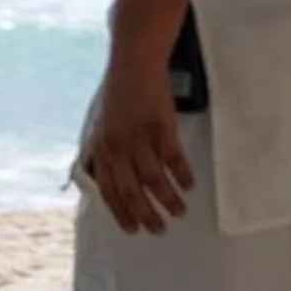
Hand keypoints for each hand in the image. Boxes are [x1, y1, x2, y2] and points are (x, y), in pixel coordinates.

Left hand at [84, 53, 192, 235]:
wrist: (134, 62)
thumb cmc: (119, 91)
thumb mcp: (102, 123)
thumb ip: (103, 151)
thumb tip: (105, 176)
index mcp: (103, 149)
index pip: (110, 191)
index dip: (122, 213)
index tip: (133, 228)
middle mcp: (120, 148)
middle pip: (132, 191)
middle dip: (146, 214)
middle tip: (159, 228)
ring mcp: (141, 137)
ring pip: (154, 179)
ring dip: (168, 199)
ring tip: (179, 210)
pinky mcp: (162, 126)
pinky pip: (173, 158)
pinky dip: (181, 174)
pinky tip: (188, 184)